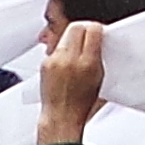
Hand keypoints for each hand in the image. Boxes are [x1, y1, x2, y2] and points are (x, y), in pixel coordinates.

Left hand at [39, 20, 107, 144]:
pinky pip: (56, 49)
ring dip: (73, 40)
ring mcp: (55, 60)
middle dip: (84, 28)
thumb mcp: (99, 79)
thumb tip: (98, 40)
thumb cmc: (81, 105)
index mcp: (87, 63)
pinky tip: (67, 63)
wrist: (61, 117)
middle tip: (88, 35)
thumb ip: (99, 57)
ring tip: (78, 51)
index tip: (99, 31)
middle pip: (76, 27)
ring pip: (65, 36)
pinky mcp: (45, 63)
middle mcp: (69, 59)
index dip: (97, 28)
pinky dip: (63, 52)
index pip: (92, 30)